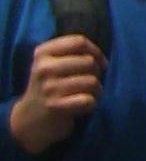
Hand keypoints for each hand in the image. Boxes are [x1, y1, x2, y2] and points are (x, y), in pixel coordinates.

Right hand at [10, 34, 102, 154]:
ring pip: (92, 81)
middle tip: (89, 82)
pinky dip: (91, 104)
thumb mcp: (50, 63)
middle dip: (97, 72)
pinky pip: (89, 100)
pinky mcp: (55, 106)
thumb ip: (71, 52)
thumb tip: (101, 57)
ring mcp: (49, 88)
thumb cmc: (48, 87)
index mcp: (42, 53)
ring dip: (96, 90)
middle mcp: (43, 68)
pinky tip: (82, 106)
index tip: (98, 62)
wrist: (28, 119)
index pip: (79, 41)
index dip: (96, 51)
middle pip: (89, 61)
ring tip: (86, 94)